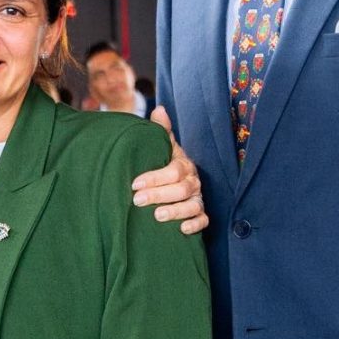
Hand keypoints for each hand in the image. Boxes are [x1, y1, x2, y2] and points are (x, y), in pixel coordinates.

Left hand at [131, 107, 207, 233]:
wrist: (174, 180)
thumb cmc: (165, 162)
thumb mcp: (163, 146)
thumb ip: (161, 130)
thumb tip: (159, 109)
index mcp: (184, 165)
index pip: (173, 170)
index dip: (155, 177)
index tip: (135, 184)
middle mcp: (194, 182)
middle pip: (182, 189)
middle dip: (159, 195)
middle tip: (137, 201)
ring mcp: (198, 198)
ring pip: (193, 206)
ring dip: (176, 211)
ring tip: (157, 216)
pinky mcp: (201, 214)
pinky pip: (203, 220)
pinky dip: (195, 225)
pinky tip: (181, 230)